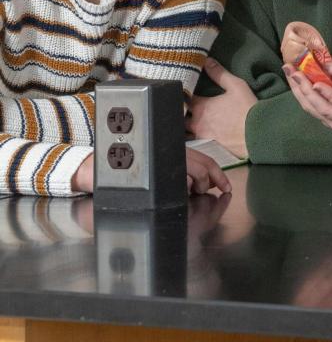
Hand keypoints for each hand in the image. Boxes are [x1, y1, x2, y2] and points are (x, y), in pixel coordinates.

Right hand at [71, 150, 230, 194]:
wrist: (96, 170)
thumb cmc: (129, 171)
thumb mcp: (159, 169)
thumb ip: (179, 173)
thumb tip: (201, 185)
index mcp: (174, 150)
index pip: (205, 159)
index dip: (219, 173)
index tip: (226, 186)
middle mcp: (170, 150)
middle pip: (204, 164)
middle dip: (214, 179)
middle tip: (218, 190)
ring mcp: (161, 157)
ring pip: (192, 170)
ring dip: (197, 184)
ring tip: (191, 191)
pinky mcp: (152, 168)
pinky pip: (175, 178)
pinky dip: (181, 187)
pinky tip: (176, 191)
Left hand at [189, 58, 253, 157]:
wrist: (258, 134)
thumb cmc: (247, 109)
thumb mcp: (236, 86)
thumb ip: (219, 73)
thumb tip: (206, 60)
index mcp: (201, 106)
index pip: (183, 98)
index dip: (183, 93)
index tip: (184, 90)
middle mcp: (196, 122)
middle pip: (179, 116)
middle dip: (179, 110)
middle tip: (181, 106)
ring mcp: (200, 136)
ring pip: (184, 132)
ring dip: (184, 126)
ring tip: (186, 122)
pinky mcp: (207, 147)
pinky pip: (193, 143)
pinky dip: (191, 139)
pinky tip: (195, 135)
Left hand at [285, 61, 331, 144]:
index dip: (331, 96)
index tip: (317, 84)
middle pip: (323, 109)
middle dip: (305, 90)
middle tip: (293, 70)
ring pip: (315, 111)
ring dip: (300, 92)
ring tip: (290, 73)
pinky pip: (315, 111)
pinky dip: (304, 97)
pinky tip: (297, 84)